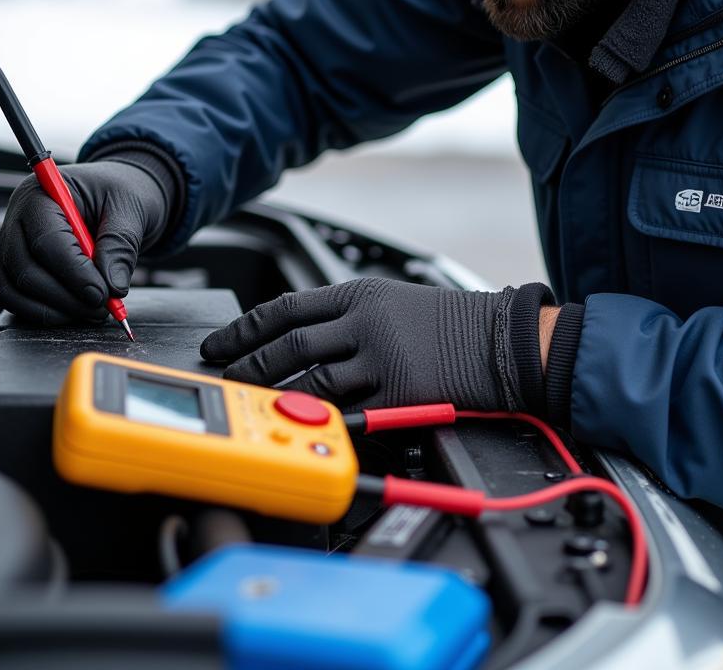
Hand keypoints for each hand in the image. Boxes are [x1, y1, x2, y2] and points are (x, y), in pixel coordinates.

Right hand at [0, 160, 168, 324]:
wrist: (119, 196)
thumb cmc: (121, 192)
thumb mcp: (131, 209)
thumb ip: (121, 245)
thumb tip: (112, 285)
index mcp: (42, 193)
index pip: (47, 241)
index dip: (74, 273)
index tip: (102, 294)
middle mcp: (18, 217)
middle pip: (24, 268)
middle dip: (64, 297)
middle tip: (101, 308)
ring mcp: (11, 243)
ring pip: (11, 288)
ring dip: (50, 310)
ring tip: (90, 312)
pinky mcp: (14, 267)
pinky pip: (13, 297)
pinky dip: (40, 312)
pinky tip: (73, 312)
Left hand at [200, 277, 532, 411]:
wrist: (502, 340)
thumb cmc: (449, 322)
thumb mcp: (392, 301)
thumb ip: (345, 317)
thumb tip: (295, 337)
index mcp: (358, 294)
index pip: (285, 309)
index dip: (244, 328)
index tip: (219, 344)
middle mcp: (365, 322)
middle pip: (290, 346)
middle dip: (250, 364)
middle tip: (228, 378)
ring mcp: (382, 359)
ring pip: (312, 382)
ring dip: (277, 396)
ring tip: (256, 406)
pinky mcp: (400, 394)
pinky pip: (351, 413)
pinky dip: (325, 421)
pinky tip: (305, 427)